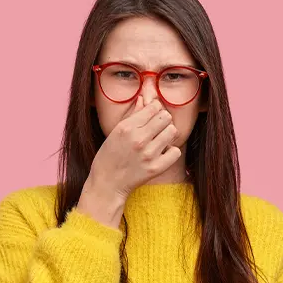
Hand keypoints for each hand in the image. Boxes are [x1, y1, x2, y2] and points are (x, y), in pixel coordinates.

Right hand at [77, 97, 180, 227]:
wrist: (106, 184)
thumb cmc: (109, 156)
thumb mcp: (115, 132)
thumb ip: (133, 115)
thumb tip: (145, 99)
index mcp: (126, 127)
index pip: (153, 107)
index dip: (154, 110)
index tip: (151, 116)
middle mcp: (138, 139)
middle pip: (166, 117)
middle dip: (162, 121)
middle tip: (155, 129)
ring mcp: (148, 154)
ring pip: (172, 132)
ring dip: (167, 135)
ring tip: (158, 141)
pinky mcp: (156, 168)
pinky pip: (175, 151)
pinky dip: (170, 152)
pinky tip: (161, 154)